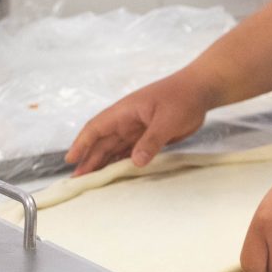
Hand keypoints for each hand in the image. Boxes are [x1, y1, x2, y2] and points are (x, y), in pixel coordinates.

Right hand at [65, 71, 213, 175]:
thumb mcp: (167, 120)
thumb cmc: (182, 98)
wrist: (201, 90)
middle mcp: (126, 121)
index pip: (96, 128)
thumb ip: (151, 141)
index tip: (70, 159)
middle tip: (78, 180)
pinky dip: (121, 162)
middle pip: (102, 142)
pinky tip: (114, 174)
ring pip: (114, 148)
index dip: (82, 144)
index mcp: (124, 112)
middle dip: (89, 160)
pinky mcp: (148, 136)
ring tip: (92, 181)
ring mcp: (137, 129)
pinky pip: (130, 151)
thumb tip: (136, 162)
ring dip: (103, 163)